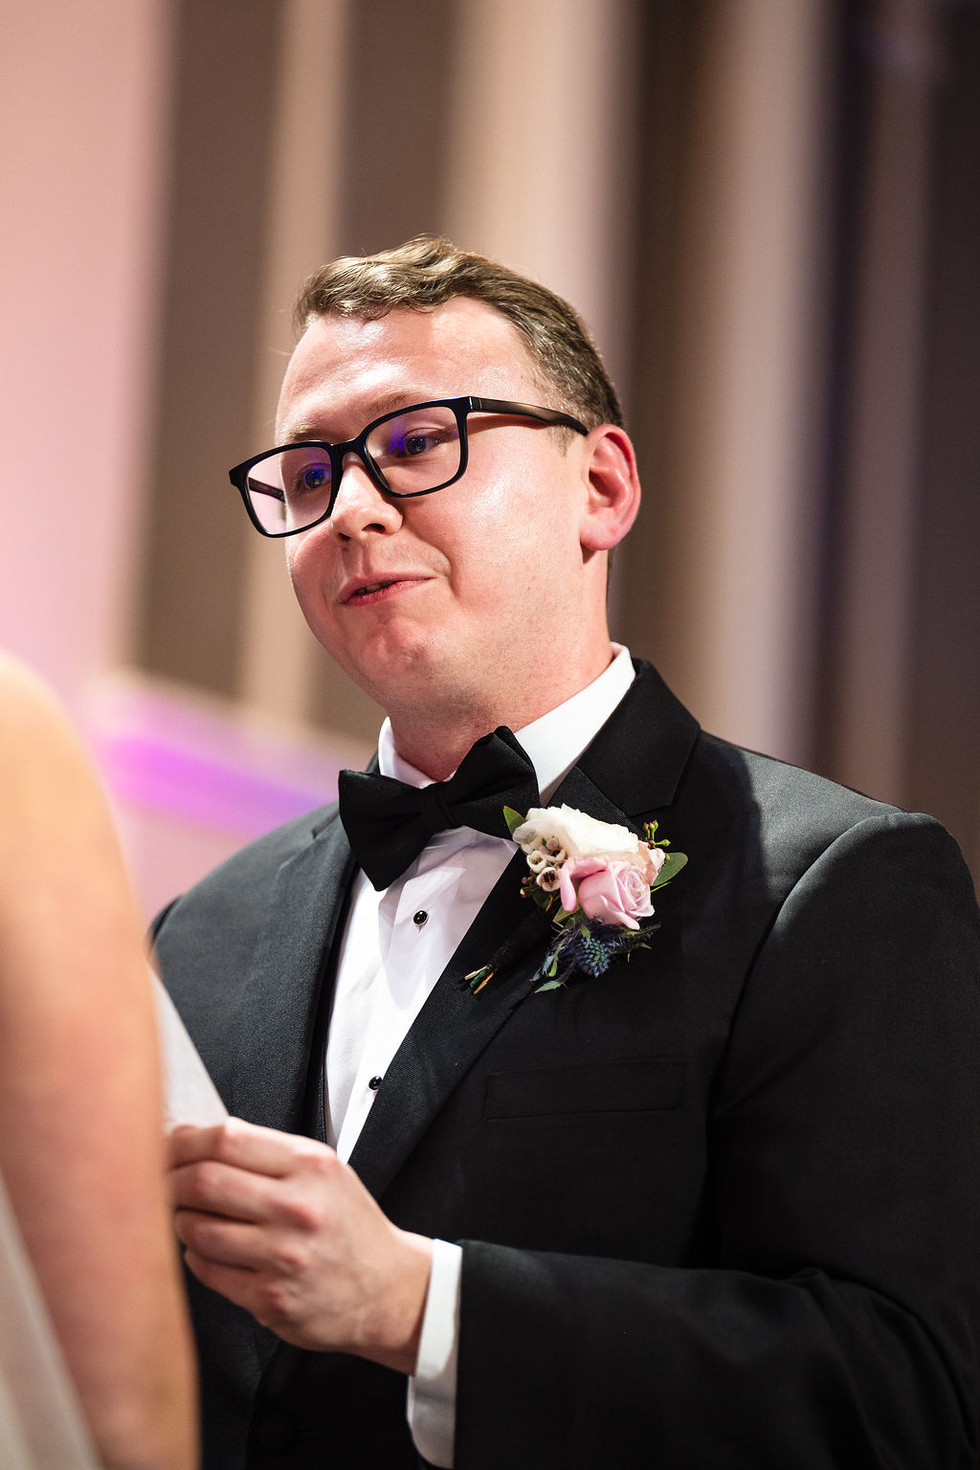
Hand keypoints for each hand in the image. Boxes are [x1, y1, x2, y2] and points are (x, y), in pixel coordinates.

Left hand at [167, 1117, 431, 1372]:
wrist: (387, 1288)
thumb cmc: (349, 1226)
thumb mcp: (325, 1172)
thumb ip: (269, 1154)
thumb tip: (199, 1140)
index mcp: (310, 1166)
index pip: (228, 1139)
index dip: (184, 1140)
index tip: (169, 1144)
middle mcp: (297, 1208)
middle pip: (204, 1180)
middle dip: (170, 1179)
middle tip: (163, 1182)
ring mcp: (283, 1257)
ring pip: (198, 1229)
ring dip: (181, 1220)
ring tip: (190, 1217)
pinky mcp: (269, 1299)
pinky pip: (208, 1271)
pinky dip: (198, 1257)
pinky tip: (210, 1250)